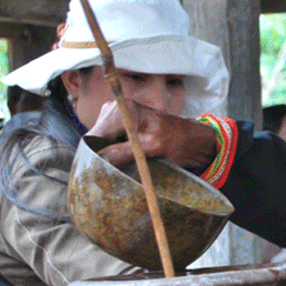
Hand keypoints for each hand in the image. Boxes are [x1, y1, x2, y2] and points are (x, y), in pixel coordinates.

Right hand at [88, 100, 217, 169]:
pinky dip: (111, 154)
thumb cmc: (178, 141)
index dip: (92, 156)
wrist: (192, 139)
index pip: (95, 136)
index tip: (95, 174)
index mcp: (124, 109)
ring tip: (117, 170)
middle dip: (98, 157)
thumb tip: (99, 161)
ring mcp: (115, 117)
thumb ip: (124, 153)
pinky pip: (106, 142)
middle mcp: (115, 109)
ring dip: (105, 157)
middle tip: (106, 176)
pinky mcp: (118, 126)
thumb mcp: (151, 148)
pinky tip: (120, 163)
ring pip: (98, 142)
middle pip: (94, 138)